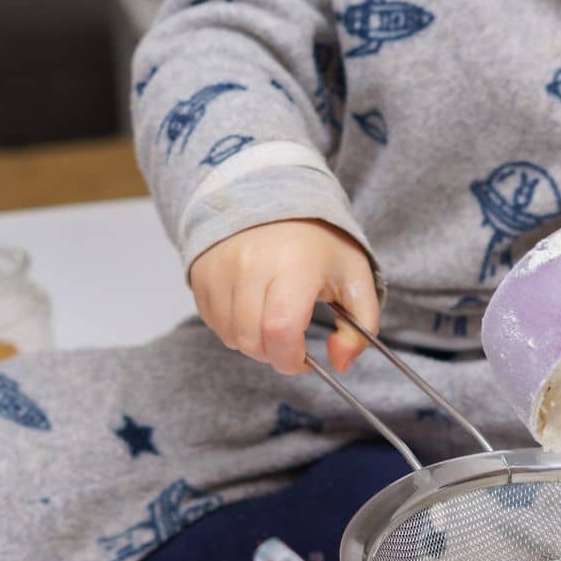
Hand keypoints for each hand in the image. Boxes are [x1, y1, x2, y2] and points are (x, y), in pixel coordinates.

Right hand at [188, 218, 377, 374]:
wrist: (274, 196)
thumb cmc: (319, 243)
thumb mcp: (356, 279)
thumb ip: (361, 327)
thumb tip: (340, 364)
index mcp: (294, 267)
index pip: (281, 331)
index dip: (292, 359)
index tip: (305, 361)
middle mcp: (250, 266)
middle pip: (252, 340)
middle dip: (275, 356)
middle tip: (291, 344)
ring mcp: (219, 268)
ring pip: (229, 335)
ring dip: (253, 343)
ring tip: (272, 325)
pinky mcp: (199, 272)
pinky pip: (211, 320)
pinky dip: (232, 328)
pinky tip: (252, 311)